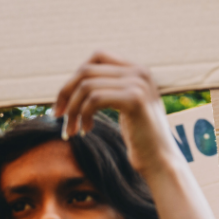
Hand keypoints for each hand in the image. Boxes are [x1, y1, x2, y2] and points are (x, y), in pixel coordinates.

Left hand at [53, 53, 180, 177]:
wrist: (161, 161)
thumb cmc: (141, 139)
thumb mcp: (127, 106)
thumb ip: (111, 88)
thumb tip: (73, 82)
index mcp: (138, 70)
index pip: (97, 57)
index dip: (74, 78)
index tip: (63, 103)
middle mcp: (140, 72)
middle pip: (86, 70)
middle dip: (66, 94)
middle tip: (58, 116)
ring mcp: (138, 84)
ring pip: (86, 86)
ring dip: (72, 110)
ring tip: (73, 130)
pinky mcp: (134, 99)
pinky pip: (94, 99)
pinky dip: (83, 115)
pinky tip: (86, 130)